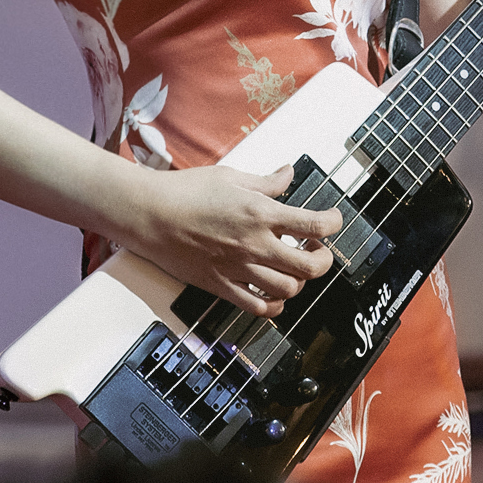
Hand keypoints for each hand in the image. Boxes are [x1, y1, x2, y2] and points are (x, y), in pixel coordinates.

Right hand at [126, 164, 343, 317]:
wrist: (148, 214)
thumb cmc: (184, 191)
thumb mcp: (231, 177)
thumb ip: (265, 182)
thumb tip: (287, 175)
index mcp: (260, 213)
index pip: (315, 225)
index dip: (334, 223)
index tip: (333, 220)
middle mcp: (254, 244)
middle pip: (310, 267)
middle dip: (323, 260)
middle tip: (318, 251)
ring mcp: (238, 269)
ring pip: (287, 290)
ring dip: (299, 282)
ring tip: (294, 270)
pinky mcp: (220, 285)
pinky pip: (257, 307)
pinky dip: (273, 306)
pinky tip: (274, 294)